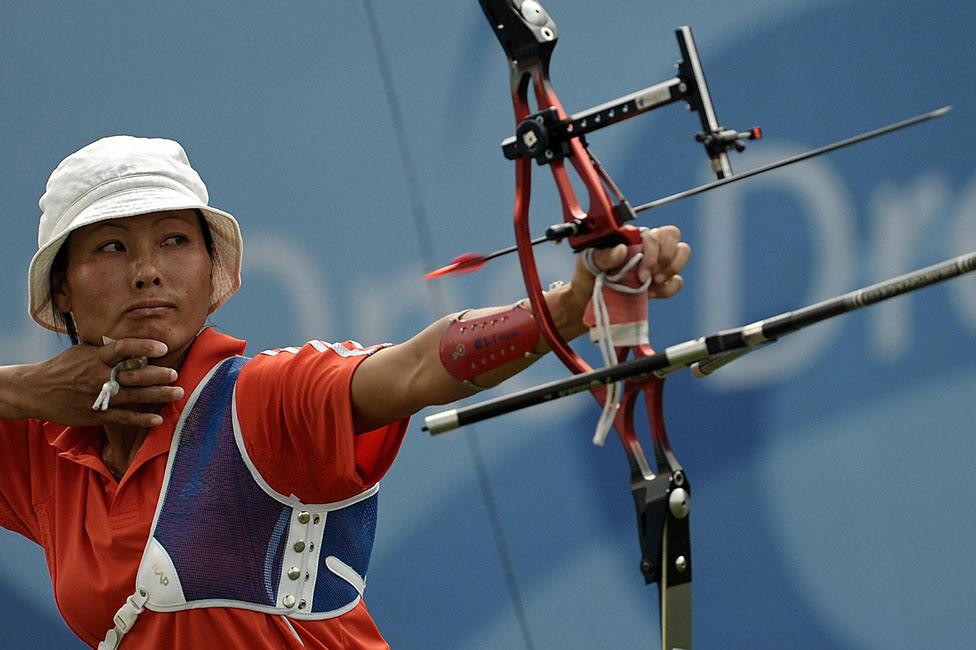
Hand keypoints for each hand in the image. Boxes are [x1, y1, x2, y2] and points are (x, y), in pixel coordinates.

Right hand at [19, 338, 181, 427]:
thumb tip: (131, 345)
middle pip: (133, 374)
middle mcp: (98, 376)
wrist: (35, 391)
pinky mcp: (96, 414)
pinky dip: (141, 419)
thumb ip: (105, 350)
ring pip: (133, 396)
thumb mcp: (81, 352)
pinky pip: (123, 418)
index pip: (123, 348)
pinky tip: (158, 419)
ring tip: (177, 392)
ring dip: (158, 395)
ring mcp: (98, 396)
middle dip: (157, 375)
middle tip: (175, 374)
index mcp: (95, 358)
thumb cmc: (62, 368)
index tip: (162, 348)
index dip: (144, 347)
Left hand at [568, 225, 691, 307]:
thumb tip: (621, 250)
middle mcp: (646, 246)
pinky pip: (677, 280)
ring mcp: (655, 264)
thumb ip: (601, 255)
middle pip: (673, 237)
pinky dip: (668, 289)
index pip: (654, 233)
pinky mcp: (660, 282)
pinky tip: (651, 294)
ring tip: (652, 284)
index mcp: (630, 237)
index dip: (653, 253)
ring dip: (671, 270)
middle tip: (648, 278)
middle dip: (664, 259)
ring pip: (682, 252)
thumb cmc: (588, 276)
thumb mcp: (587, 263)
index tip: (641, 274)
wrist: (588, 301)